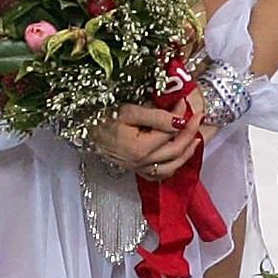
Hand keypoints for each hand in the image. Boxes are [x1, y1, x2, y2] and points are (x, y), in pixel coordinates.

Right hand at [88, 98, 204, 179]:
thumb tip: (180, 118)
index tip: (184, 103)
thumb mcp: (129, 111)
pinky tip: (177, 158)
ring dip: (186, 153)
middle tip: (197, 117)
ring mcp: (138, 168)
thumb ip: (157, 117)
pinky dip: (172, 167)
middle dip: (190, 133)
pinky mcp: (135, 169)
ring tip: (195, 139)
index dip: (181, 117)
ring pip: (171, 167)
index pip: (170, 132)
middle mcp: (141, 162)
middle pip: (175, 151)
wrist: (81, 127)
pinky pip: (159, 174)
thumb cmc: (101, 117)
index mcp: (140, 148)